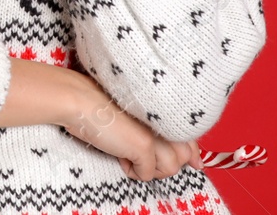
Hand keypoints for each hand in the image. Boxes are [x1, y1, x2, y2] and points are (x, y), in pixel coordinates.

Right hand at [60, 78, 203, 181]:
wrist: (81, 100)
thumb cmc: (103, 106)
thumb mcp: (139, 117)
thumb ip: (164, 131)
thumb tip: (194, 160)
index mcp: (168, 110)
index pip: (193, 140)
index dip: (192, 155)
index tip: (193, 163)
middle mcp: (168, 120)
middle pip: (184, 158)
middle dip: (164, 162)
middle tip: (140, 151)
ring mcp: (158, 134)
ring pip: (170, 169)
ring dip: (149, 168)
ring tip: (128, 152)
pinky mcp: (144, 147)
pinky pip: (146, 175)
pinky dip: (132, 170)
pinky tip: (119, 154)